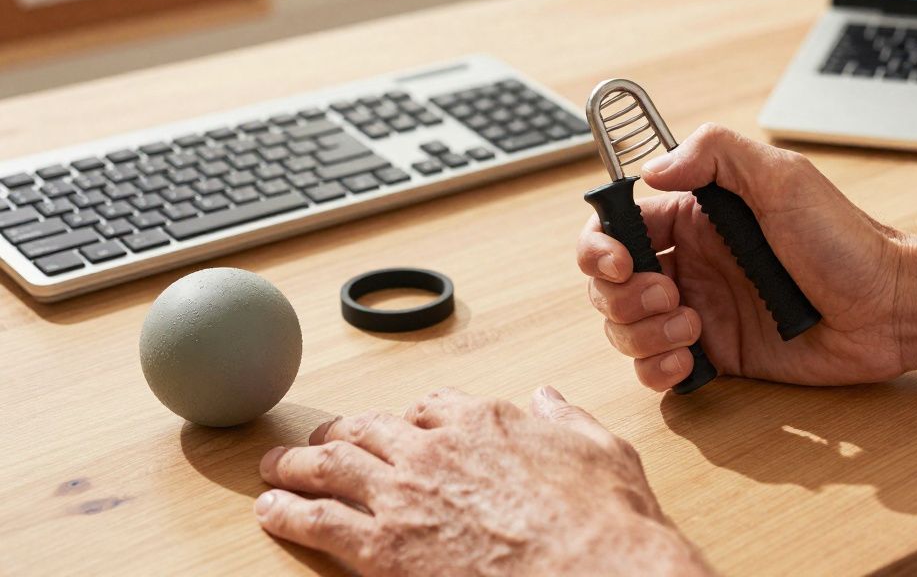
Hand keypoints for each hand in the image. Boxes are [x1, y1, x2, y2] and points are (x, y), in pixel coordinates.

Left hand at [254, 387, 709, 575]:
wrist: (590, 569)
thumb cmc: (603, 518)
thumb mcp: (600, 449)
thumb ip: (565, 420)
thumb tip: (547, 399)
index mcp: (484, 421)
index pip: (432, 406)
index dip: (411, 417)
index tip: (403, 425)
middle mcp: (434, 448)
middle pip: (369, 429)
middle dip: (339, 432)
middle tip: (318, 440)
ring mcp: (404, 495)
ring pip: (332, 466)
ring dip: (297, 463)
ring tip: (276, 466)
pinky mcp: (383, 548)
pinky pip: (318, 521)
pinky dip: (287, 512)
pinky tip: (271, 510)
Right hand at [577, 124, 910, 390]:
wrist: (891, 309)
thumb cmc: (847, 241)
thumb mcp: (784, 178)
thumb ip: (715, 154)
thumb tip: (651, 170)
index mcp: (698, 217)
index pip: (619, 225)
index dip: (602, 245)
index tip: (619, 262)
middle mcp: (692, 262)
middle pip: (610, 282)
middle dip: (621, 294)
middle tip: (668, 296)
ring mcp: (701, 310)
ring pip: (625, 326)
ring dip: (639, 333)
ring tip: (691, 329)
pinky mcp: (716, 355)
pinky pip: (657, 367)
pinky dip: (655, 369)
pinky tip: (685, 361)